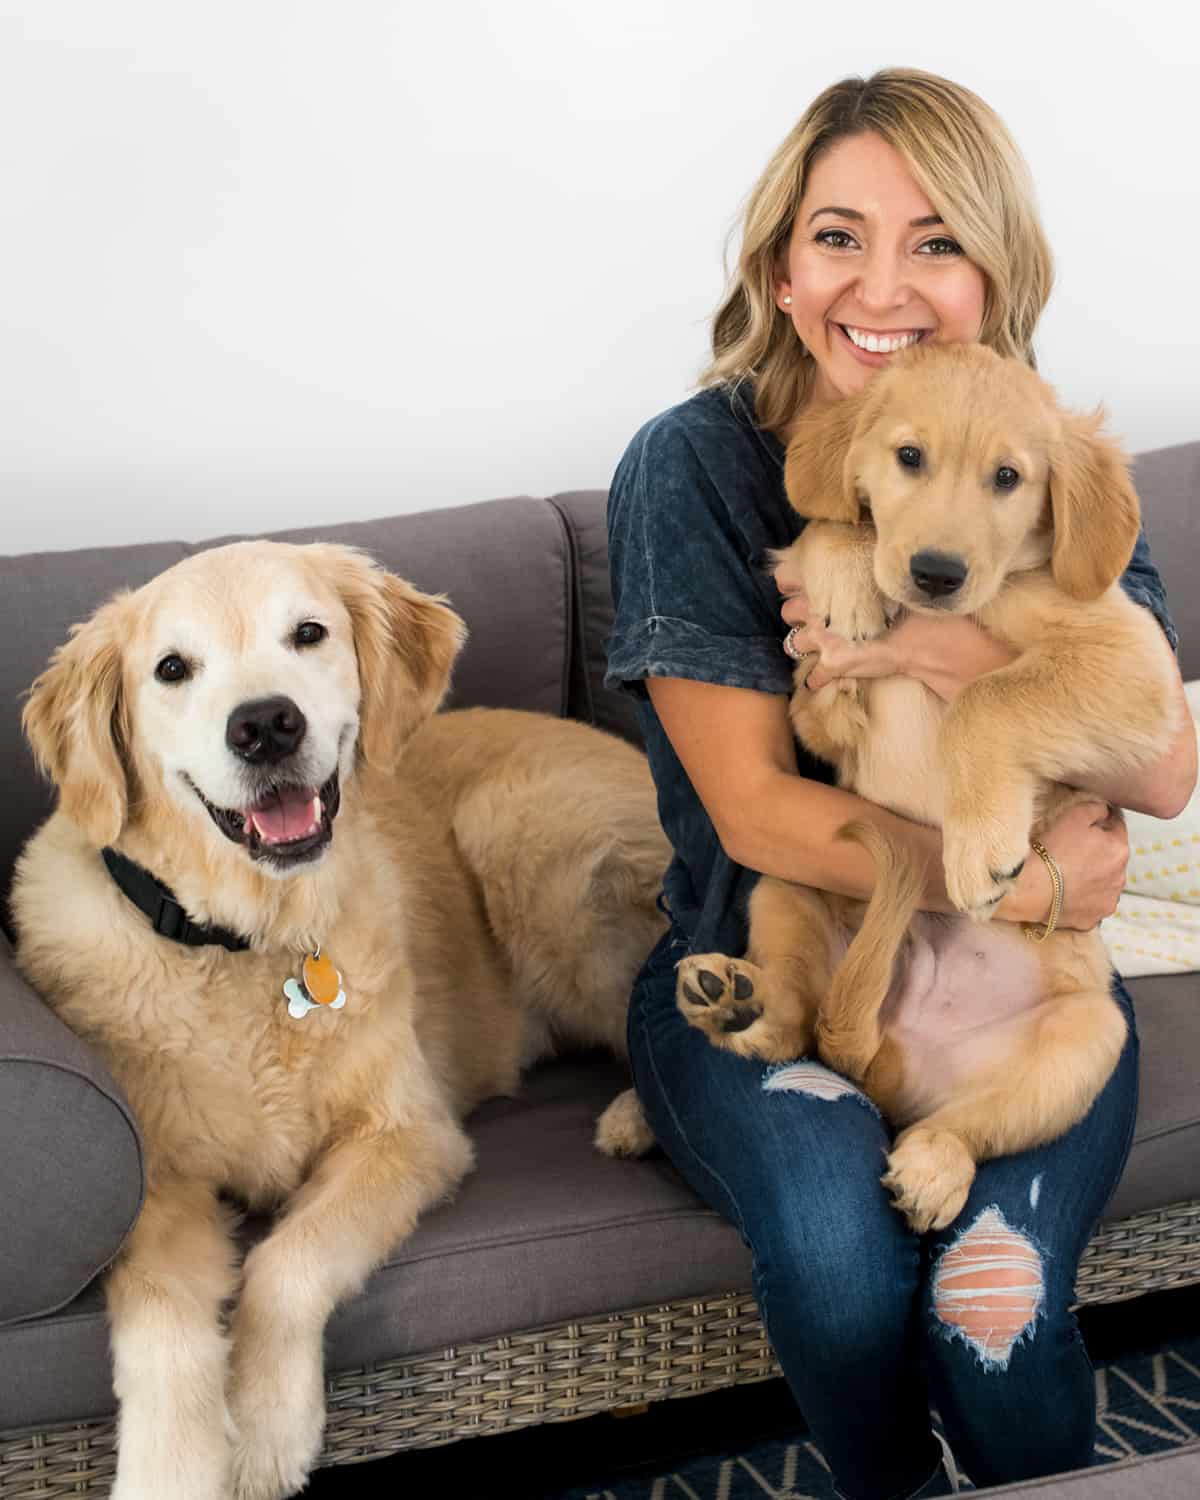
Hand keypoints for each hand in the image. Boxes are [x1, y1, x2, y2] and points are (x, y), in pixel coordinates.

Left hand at [780, 588, 902, 690]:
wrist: (909, 637)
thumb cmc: (895, 608)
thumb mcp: (866, 589)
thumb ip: (845, 588)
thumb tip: (839, 586)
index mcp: (826, 586)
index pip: (788, 580)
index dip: (793, 589)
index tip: (801, 594)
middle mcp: (819, 610)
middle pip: (788, 612)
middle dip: (796, 618)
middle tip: (810, 622)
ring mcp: (822, 638)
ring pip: (792, 643)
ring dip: (802, 647)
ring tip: (814, 649)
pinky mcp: (830, 663)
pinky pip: (812, 677)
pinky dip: (816, 680)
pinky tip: (819, 680)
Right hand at [1003, 801, 1129, 929]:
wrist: (1031, 887)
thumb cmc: (1052, 849)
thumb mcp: (1074, 815)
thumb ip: (1096, 808)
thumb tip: (1105, 810)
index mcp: (1119, 849)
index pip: (1117, 828)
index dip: (1101, 823)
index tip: (1086, 825)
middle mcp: (1121, 877)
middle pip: (1112, 858)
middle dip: (1098, 853)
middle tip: (1071, 850)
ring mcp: (1108, 901)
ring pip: (1104, 884)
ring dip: (1093, 878)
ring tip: (1068, 874)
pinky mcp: (1093, 919)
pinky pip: (1091, 905)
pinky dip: (1083, 899)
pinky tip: (1066, 893)